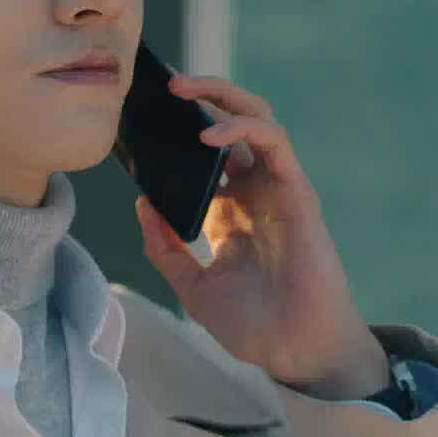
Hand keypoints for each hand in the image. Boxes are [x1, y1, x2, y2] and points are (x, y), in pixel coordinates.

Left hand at [132, 74, 388, 398]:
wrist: (295, 352)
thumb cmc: (253, 325)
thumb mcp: (191, 286)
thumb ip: (165, 246)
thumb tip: (142, 203)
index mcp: (230, 209)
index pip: (205, 152)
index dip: (177, 129)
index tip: (140, 115)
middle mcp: (255, 191)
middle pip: (232, 121)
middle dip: (201, 94)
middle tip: (163, 84)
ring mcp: (278, 189)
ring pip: (257, 118)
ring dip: (220, 96)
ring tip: (181, 90)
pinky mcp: (298, 192)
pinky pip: (274, 143)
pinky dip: (242, 128)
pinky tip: (208, 135)